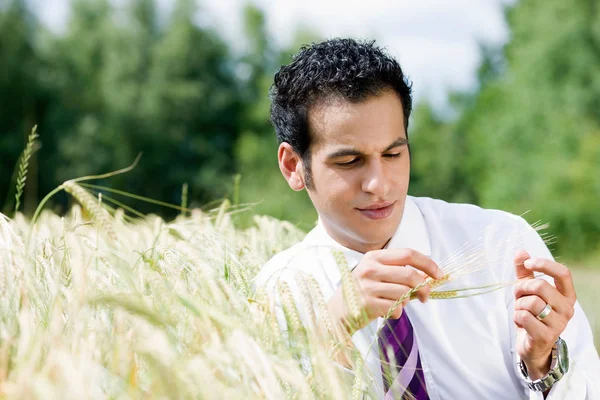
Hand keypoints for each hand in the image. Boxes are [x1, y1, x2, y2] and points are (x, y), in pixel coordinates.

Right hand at [327, 248, 441, 334]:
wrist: (337, 310)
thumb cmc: (362, 291)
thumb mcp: (375, 273)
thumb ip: (398, 271)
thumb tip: (428, 277)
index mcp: (374, 257)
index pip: (408, 254)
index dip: (427, 264)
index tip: (438, 274)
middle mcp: (370, 269)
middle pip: (410, 274)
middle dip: (424, 287)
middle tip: (425, 296)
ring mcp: (368, 287)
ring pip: (404, 293)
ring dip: (407, 301)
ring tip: (397, 303)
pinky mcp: (368, 304)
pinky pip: (396, 308)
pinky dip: (397, 312)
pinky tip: (387, 311)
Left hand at [513, 250, 576, 379]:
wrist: (532, 345)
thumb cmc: (532, 314)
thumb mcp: (527, 291)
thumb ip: (524, 272)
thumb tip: (521, 252)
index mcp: (566, 295)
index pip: (563, 273)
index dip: (544, 264)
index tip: (528, 264)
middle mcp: (567, 309)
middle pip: (540, 286)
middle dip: (522, 288)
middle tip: (518, 296)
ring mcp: (559, 324)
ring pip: (531, 302)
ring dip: (519, 305)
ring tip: (521, 312)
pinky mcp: (546, 336)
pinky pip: (525, 317)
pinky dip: (517, 317)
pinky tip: (521, 323)